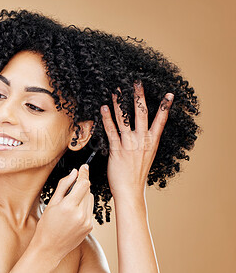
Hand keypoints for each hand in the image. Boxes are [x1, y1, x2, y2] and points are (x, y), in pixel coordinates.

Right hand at [31, 164, 93, 263]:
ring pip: (90, 199)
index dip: (84, 174)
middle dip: (81, 186)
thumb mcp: (51, 203)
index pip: (83, 184)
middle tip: (70, 190)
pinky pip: (90, 210)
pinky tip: (73, 214)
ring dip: (83, 196)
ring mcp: (87, 222)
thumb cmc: (46, 226)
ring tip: (70, 205)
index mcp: (69, 206)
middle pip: (88, 190)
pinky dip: (84, 207)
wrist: (49, 249)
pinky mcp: (90, 227)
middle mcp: (81, 214)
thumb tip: (74, 172)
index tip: (83, 168)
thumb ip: (64, 185)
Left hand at [100, 80, 173, 200]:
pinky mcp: (117, 150)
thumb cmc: (136, 175)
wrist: (130, 191)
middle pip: (142, 114)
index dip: (165, 107)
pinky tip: (103, 108)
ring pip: (125, 119)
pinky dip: (107, 118)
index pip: (161, 121)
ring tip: (115, 90)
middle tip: (136, 82)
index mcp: (152, 143)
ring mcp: (129, 145)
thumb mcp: (146, 156)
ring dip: (119, 103)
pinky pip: (111, 131)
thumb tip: (142, 132)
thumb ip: (145, 143)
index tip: (169, 94)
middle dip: (139, 96)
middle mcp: (142, 141)